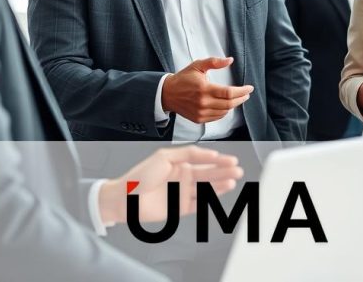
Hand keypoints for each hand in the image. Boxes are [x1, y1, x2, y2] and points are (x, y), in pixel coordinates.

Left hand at [98, 146, 242, 224]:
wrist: (124, 199)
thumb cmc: (139, 176)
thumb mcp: (164, 157)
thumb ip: (188, 153)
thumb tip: (209, 154)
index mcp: (179, 164)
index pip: (203, 160)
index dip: (218, 160)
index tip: (231, 160)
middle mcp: (182, 178)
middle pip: (208, 174)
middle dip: (223, 171)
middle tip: (237, 170)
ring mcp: (182, 193)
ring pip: (206, 188)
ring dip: (220, 184)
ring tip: (232, 180)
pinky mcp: (180, 208)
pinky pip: (200, 203)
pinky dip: (211, 198)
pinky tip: (221, 192)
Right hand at [161, 57, 253, 122]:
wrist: (167, 94)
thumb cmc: (183, 79)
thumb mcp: (198, 66)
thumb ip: (214, 62)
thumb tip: (230, 60)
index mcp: (204, 89)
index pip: (229, 92)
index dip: (242, 91)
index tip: (249, 88)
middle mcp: (203, 103)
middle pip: (229, 104)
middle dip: (241, 98)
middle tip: (246, 94)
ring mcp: (201, 112)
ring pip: (225, 111)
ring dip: (234, 105)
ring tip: (237, 98)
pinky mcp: (199, 119)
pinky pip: (217, 117)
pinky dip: (224, 111)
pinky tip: (226, 105)